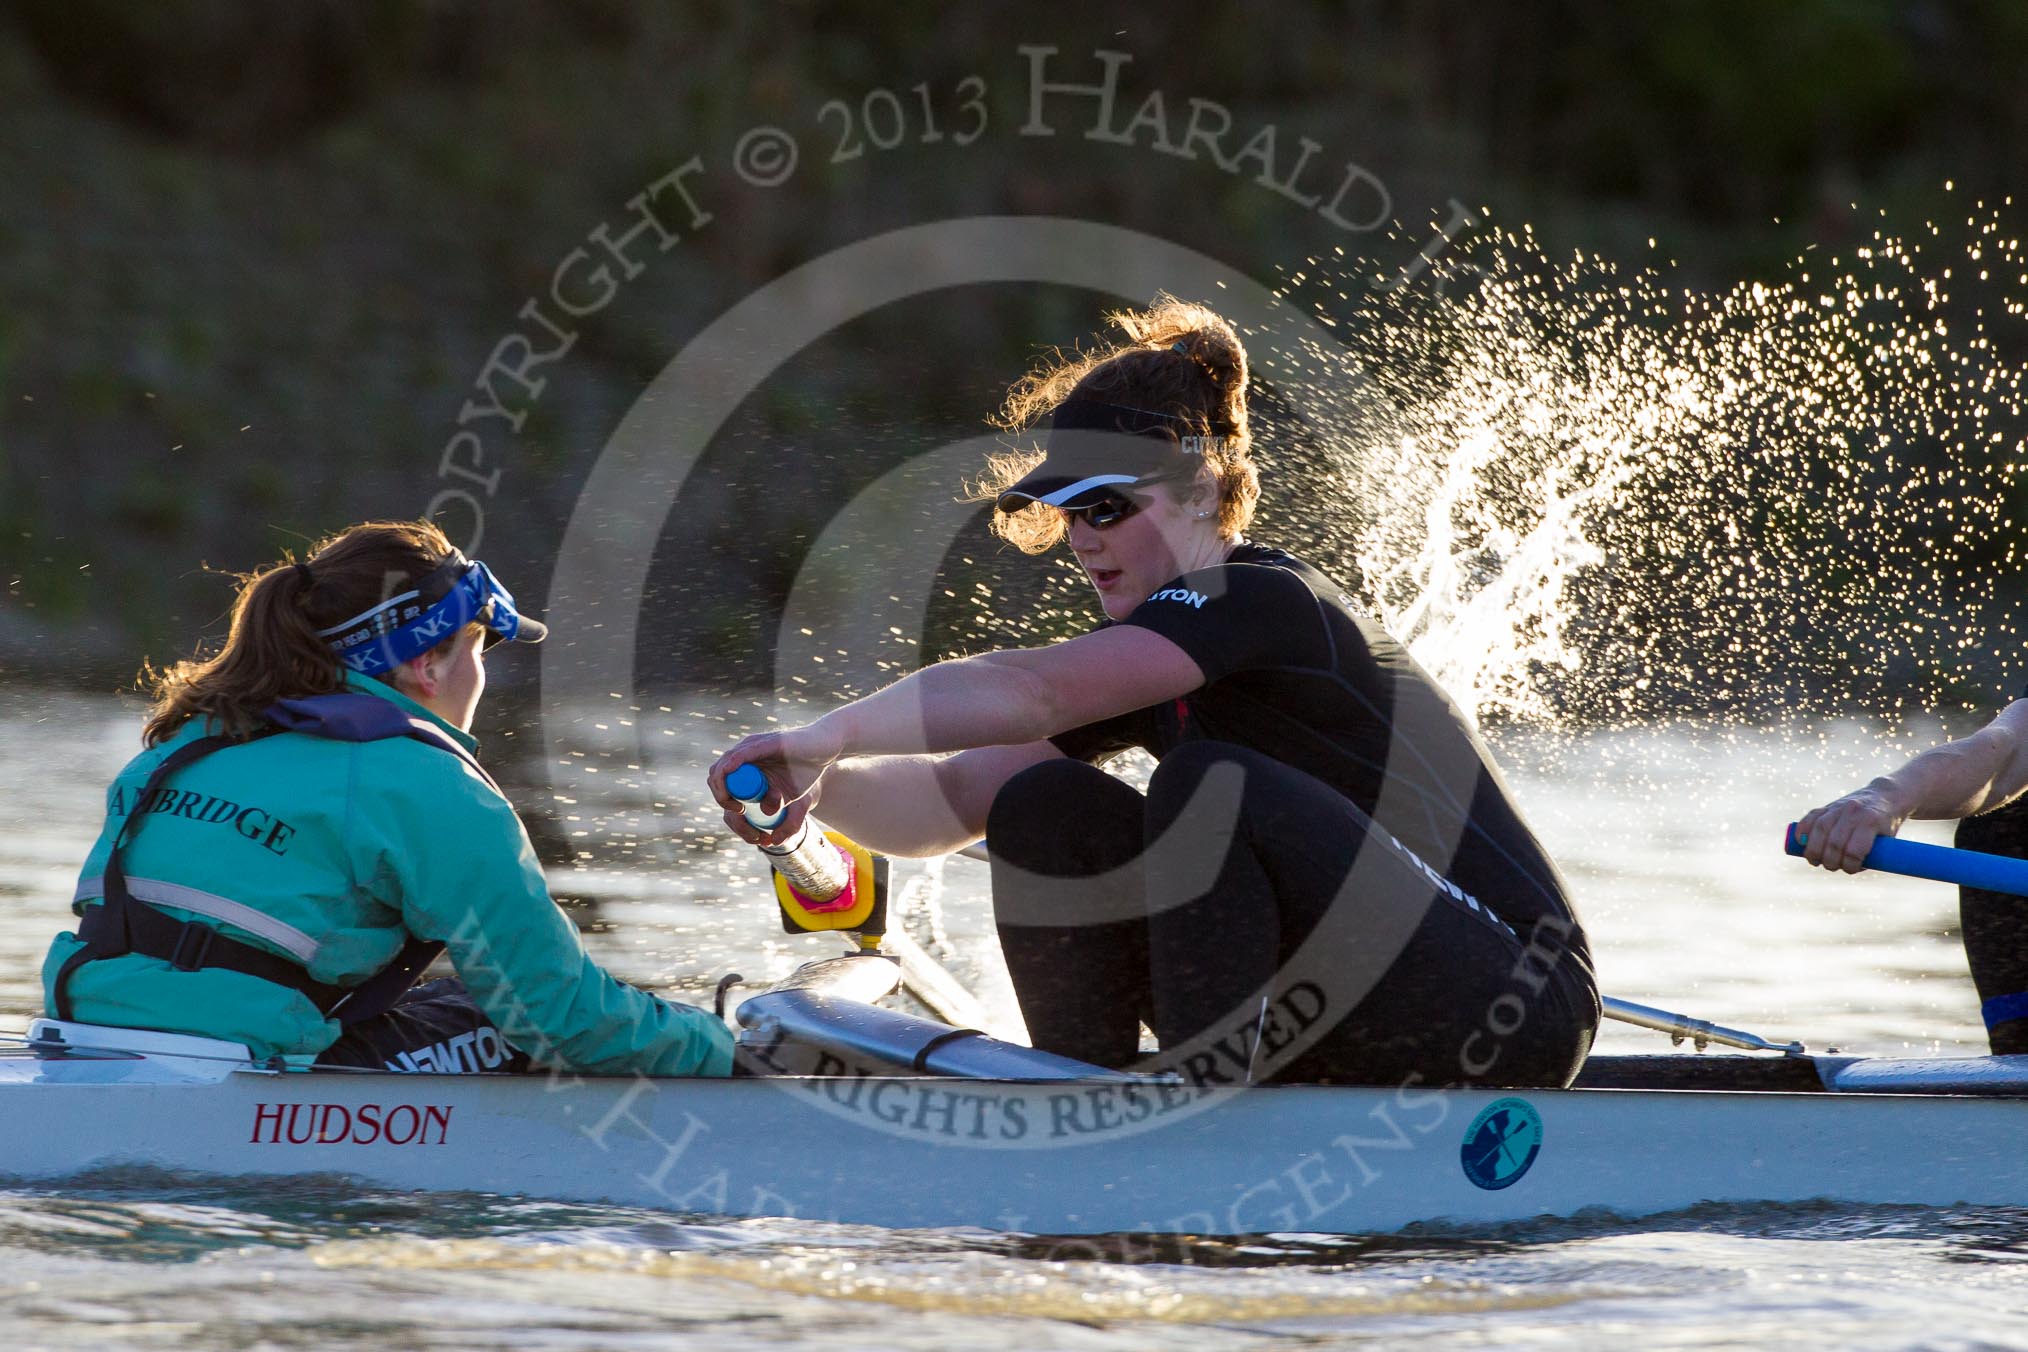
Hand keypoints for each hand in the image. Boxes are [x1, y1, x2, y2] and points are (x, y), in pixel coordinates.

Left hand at [706, 722, 843, 846]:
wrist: (825, 751)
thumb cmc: (807, 775)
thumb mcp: (796, 805)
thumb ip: (787, 824)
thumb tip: (772, 841)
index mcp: (744, 771)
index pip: (721, 788)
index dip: (726, 807)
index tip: (743, 821)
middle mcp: (742, 758)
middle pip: (716, 779)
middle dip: (723, 802)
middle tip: (742, 817)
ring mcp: (750, 749)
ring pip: (722, 769)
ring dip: (723, 791)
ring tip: (740, 809)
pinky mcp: (762, 743)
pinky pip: (739, 755)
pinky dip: (731, 766)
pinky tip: (730, 777)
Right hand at [1797, 786, 1905, 873]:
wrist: (1886, 797)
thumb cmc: (1887, 825)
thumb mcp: (1887, 840)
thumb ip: (1870, 856)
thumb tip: (1849, 868)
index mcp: (1871, 822)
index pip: (1854, 850)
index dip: (1849, 865)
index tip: (1851, 870)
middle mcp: (1853, 812)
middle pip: (1834, 842)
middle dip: (1829, 861)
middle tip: (1831, 867)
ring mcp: (1838, 807)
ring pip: (1819, 829)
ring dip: (1813, 850)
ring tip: (1814, 860)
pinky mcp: (1827, 805)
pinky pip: (1810, 817)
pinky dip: (1802, 830)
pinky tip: (1801, 842)